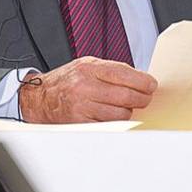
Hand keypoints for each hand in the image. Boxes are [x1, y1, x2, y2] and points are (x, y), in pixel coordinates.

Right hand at [18, 57, 156, 122]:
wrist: (40, 98)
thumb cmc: (66, 81)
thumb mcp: (86, 65)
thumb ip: (112, 70)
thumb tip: (141, 80)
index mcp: (88, 68)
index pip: (124, 74)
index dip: (143, 81)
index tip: (151, 85)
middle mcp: (85, 86)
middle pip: (126, 95)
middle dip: (142, 98)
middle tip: (145, 98)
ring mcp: (82, 106)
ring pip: (121, 114)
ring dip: (128, 112)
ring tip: (124, 107)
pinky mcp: (81, 123)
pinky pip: (110, 126)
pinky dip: (116, 122)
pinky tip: (113, 116)